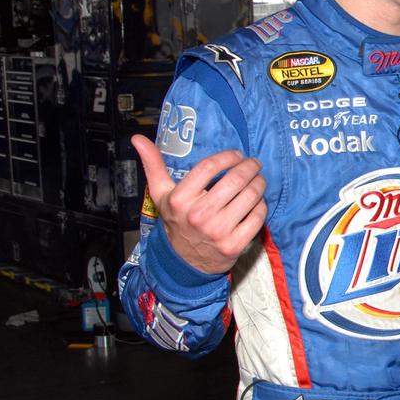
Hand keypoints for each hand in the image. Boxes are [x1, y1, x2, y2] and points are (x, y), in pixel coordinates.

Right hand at [132, 134, 267, 274]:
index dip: (228, 157)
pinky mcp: (234, 245)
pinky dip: (262, 205)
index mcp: (180, 199)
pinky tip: (258, 201)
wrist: (183, 262)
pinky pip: (257, 217)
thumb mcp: (161, 194)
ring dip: (259, 183)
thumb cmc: (176, 221)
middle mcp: (199, 215)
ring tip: (259, 179)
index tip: (237, 154)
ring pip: (250, 197)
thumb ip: (153, 165)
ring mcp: (218, 231)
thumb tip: (138, 138)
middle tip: (254, 164)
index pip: (209, 167)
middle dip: (250, 167)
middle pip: (235, 180)